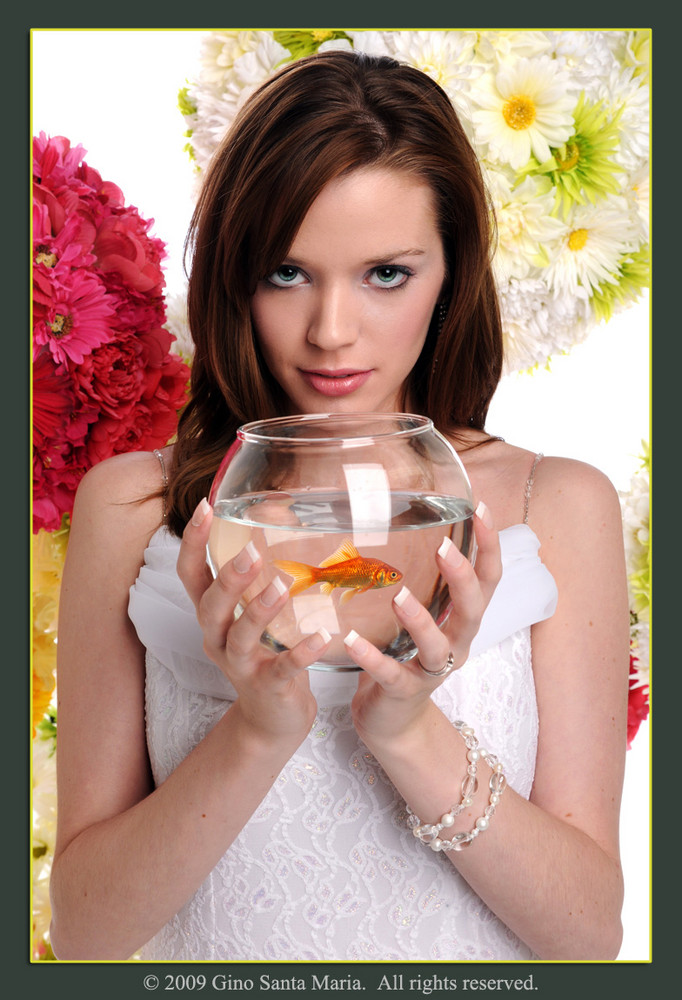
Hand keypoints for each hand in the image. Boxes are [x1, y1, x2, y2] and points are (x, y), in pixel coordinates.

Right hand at [176, 498, 327, 743]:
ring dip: (260, 611)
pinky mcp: (268, 686)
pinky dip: (301, 653)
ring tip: (283, 588)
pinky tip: (322, 636)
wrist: (271, 718)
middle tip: (251, 552)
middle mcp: (218, 639)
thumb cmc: (264, 653)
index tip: (206, 507)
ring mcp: (241, 665)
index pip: (190, 574)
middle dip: (229, 579)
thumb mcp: (250, 614)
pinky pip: (283, 669)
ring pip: (241, 638)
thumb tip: (277, 522)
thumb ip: (254, 580)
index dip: (192, 542)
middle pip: (210, 606)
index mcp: (213, 615)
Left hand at [346, 502, 501, 744]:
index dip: (489, 546)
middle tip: (443, 549)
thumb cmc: (408, 657)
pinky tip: (350, 641)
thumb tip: (414, 526)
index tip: (481, 509)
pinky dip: (371, 658)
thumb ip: (426, 582)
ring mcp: (431, 671)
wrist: (395, 721)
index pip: (488, 579)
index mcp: (462, 621)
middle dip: (462, 579)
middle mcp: (456, 644)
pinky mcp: (403, 692)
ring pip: (436, 647)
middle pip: (473, 610)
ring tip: (399, 596)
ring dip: (420, 620)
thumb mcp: (425, 617)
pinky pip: (389, 675)